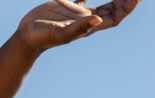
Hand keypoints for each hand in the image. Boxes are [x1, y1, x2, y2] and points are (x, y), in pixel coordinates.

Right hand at [15, 0, 140, 51]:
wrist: (28, 37)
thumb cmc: (43, 37)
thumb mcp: (62, 33)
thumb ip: (79, 28)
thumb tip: (98, 20)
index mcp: (89, 26)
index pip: (114, 17)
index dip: (126, 8)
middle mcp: (87, 19)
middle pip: (112, 10)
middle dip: (125, 1)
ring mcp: (77, 13)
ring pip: (101, 4)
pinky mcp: (67, 6)